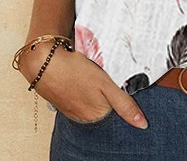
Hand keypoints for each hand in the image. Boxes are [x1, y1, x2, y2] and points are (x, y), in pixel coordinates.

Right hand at [18, 43, 148, 128]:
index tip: (128, 92)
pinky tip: (86, 80)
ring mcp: (74, 111)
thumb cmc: (75, 72)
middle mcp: (85, 118)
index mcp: (97, 116)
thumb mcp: (106, 85)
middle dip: (112, 98)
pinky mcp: (66, 102)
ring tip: (97, 80)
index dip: (126, 105)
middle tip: (109, 82)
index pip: (119, 116)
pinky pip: (83, 99)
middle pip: (107, 110)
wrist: (44, 63)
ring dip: (99, 94)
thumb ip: (124, 104)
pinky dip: (87, 91)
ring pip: (95, 104)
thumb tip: (142, 124)